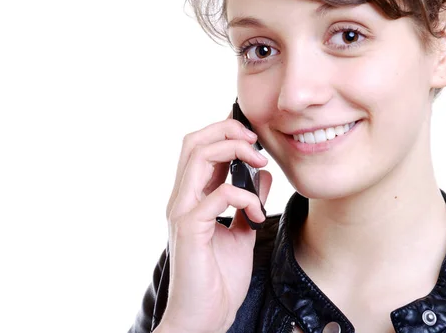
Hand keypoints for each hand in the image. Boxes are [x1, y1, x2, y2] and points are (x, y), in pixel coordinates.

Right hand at [158, 117, 271, 332]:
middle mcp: (182, 199)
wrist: (205, 318)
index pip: (200, 148)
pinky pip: (218, 195)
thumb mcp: (243, 233)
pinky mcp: (189, 229)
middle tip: (257, 141)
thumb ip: (250, 203)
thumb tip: (263, 176)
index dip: (224, 131)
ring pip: (199, 156)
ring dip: (234, 150)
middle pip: (194, 141)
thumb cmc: (218, 280)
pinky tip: (257, 214)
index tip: (254, 135)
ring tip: (260, 163)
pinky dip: (244, 196)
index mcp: (193, 198)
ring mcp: (182, 212)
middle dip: (227, 130)